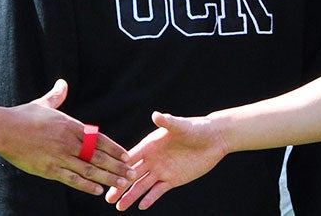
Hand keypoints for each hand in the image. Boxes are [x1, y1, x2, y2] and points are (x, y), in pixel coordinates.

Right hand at [0, 80, 134, 194]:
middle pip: (99, 156)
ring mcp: (60, 157)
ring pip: (89, 170)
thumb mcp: (43, 105)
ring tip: (122, 184)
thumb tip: (62, 83)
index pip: (99, 139)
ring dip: (108, 177)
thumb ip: (56, 96)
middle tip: (132, 174)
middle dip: (118, 166)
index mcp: (70, 126)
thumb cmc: (23, 116)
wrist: (3, 130)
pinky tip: (98, 190)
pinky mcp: (49, 169)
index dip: (115, 148)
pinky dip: (87, 186)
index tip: (127, 155)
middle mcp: (69, 142)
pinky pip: (72, 179)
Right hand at [105, 111, 229, 210]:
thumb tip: (156, 114)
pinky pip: (158, 191)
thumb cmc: (197, 128)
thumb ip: (167, 122)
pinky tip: (141, 206)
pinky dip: (150, 198)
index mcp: (150, 144)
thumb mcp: (181, 126)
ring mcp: (161, 170)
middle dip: (120, 185)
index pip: (131, 156)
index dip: (119, 165)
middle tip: (107, 197)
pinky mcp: (172, 180)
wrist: (214, 139)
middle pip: (132, 174)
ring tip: (119, 207)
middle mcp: (152, 159)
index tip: (106, 173)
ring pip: (142, 185)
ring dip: (131, 196)